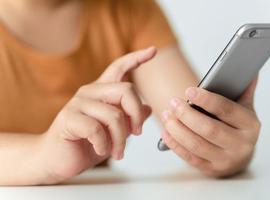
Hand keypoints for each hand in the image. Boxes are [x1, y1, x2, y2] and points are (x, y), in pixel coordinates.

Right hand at [37, 47, 155, 183]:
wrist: (58, 161)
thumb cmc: (87, 145)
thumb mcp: (115, 132)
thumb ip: (129, 118)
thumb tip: (148, 108)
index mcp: (102, 92)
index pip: (119, 67)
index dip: (137, 58)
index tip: (153, 50)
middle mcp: (90, 92)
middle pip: (126, 90)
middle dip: (136, 115)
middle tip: (137, 134)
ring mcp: (77, 103)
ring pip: (114, 115)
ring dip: (121, 139)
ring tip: (118, 152)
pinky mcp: (68, 118)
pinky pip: (97, 129)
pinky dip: (104, 145)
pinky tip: (101, 150)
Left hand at [161, 78, 260, 176]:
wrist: (240, 155)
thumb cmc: (239, 126)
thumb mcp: (244, 108)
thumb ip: (244, 89)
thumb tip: (250, 70)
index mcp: (250, 125)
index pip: (227, 110)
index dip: (207, 100)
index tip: (189, 91)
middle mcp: (241, 145)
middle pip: (210, 129)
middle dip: (188, 115)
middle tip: (173, 102)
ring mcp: (226, 160)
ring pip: (197, 145)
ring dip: (178, 129)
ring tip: (167, 115)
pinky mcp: (212, 169)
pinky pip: (190, 157)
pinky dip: (175, 144)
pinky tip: (166, 131)